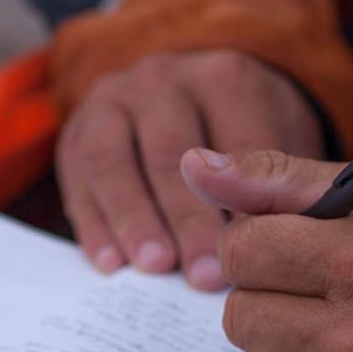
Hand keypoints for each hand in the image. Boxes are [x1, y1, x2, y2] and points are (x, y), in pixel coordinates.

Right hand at [56, 50, 323, 289]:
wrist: (185, 107)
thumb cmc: (240, 142)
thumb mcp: (275, 148)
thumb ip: (271, 189)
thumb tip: (259, 249)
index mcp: (224, 76)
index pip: (234, 140)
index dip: (242, 201)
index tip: (248, 253)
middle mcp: (163, 79)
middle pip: (170, 150)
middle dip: (187, 218)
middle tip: (202, 275)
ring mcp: (112, 102)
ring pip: (112, 159)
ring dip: (133, 219)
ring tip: (154, 267)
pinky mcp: (77, 133)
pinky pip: (78, 179)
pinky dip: (93, 225)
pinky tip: (110, 264)